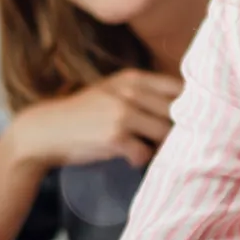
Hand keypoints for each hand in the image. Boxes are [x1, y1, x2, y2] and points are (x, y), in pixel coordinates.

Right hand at [3, 70, 183, 171]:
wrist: (47, 130)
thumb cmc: (85, 115)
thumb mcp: (113, 92)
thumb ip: (144, 95)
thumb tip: (187, 110)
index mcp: (133, 78)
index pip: (179, 87)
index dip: (191, 106)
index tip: (191, 120)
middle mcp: (131, 91)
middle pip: (176, 112)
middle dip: (178, 130)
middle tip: (168, 142)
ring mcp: (123, 113)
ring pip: (165, 134)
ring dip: (160, 147)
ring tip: (146, 149)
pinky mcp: (115, 137)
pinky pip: (145, 154)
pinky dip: (140, 160)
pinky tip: (129, 158)